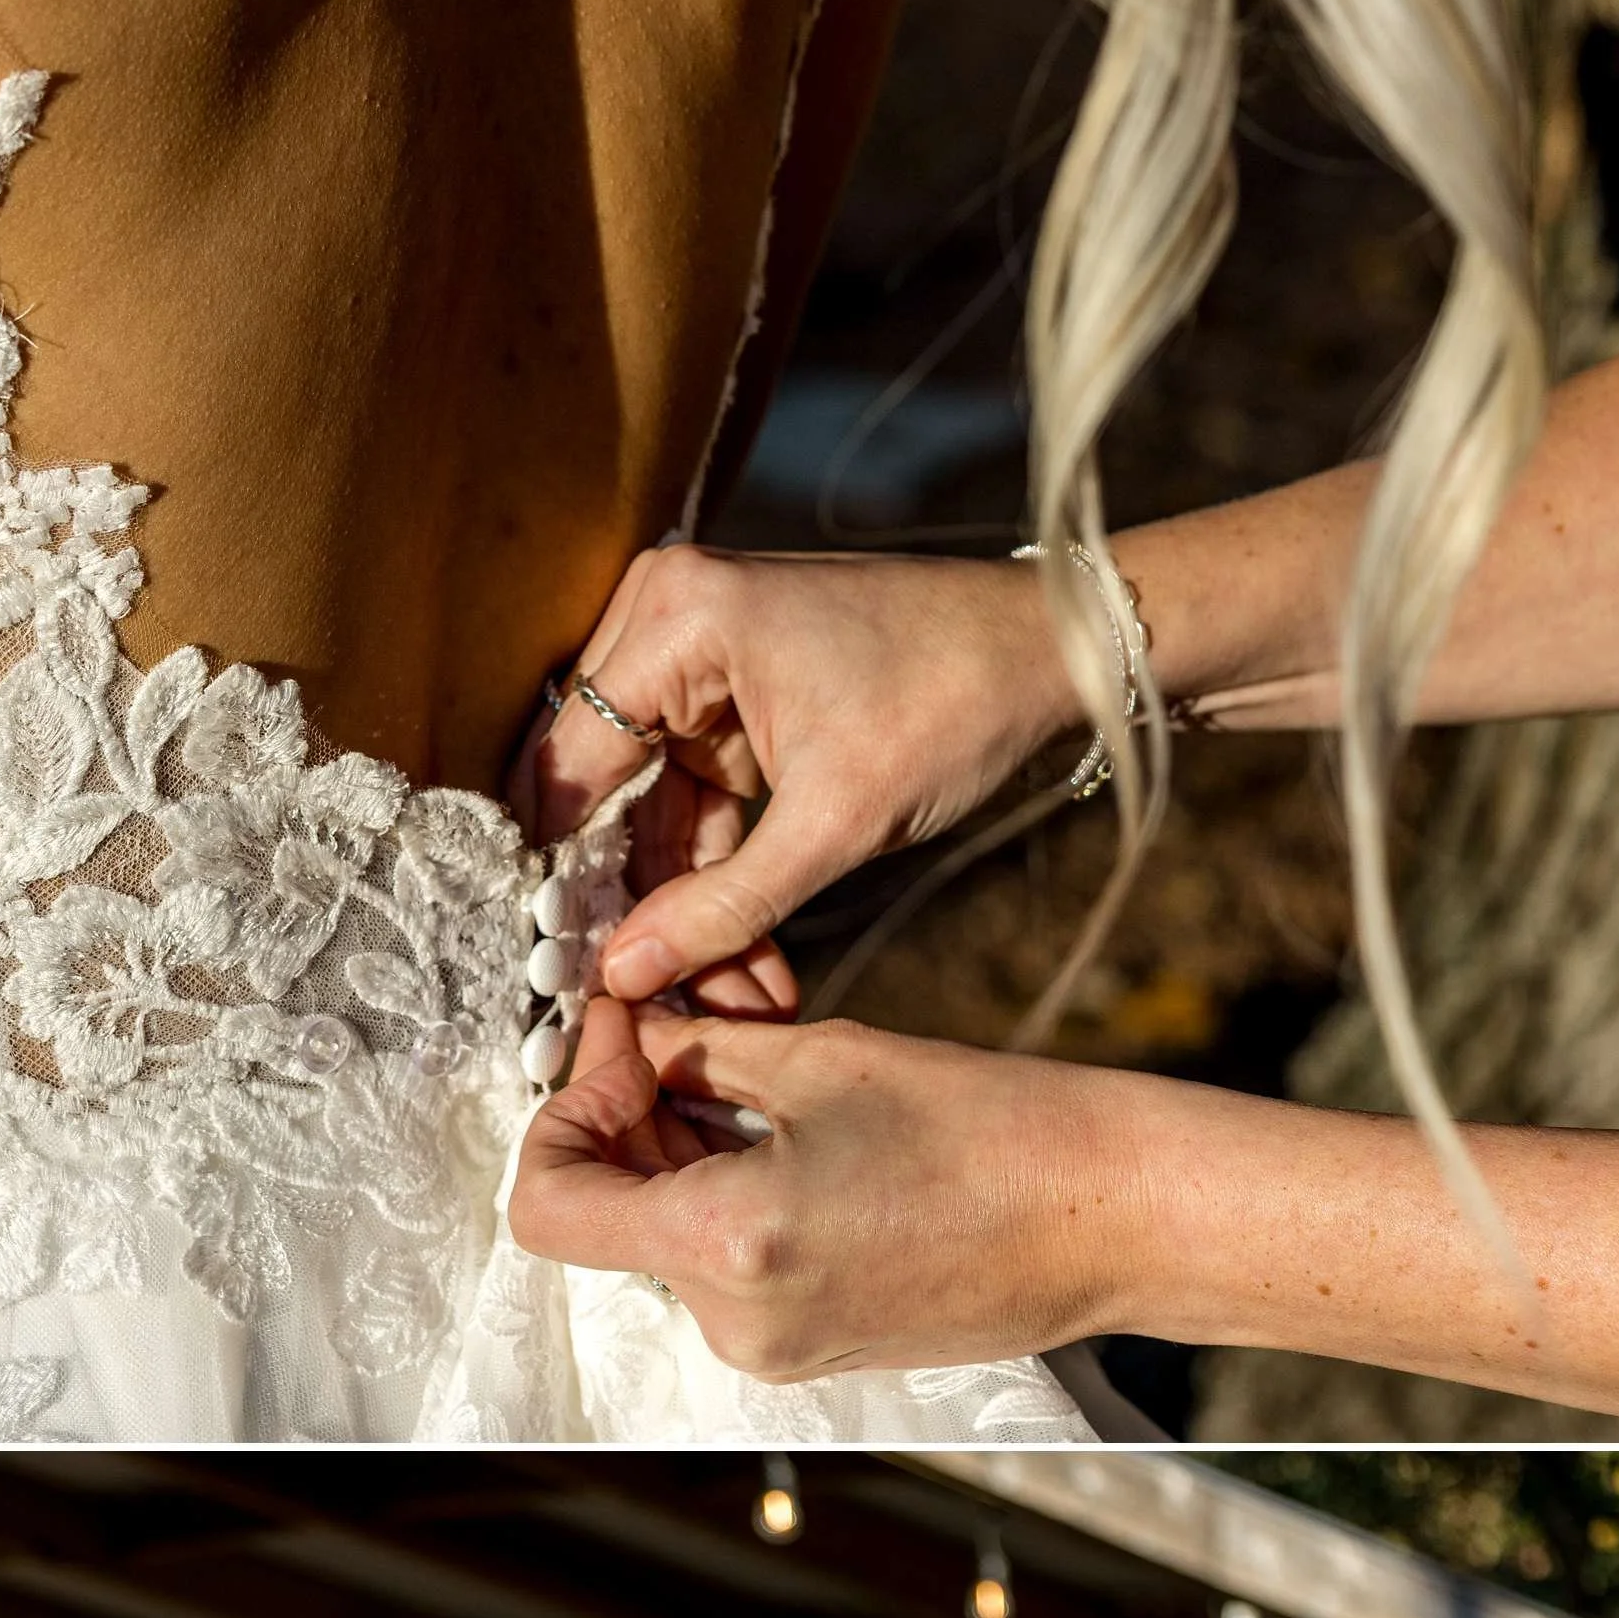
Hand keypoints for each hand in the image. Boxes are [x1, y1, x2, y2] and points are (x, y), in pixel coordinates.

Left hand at [508, 996, 1146, 1377]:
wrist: (1110, 1217)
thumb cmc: (986, 1130)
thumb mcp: (818, 1059)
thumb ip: (695, 1054)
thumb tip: (628, 1035)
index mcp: (723, 1244)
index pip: (547, 1205)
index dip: (560, 1114)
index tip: (619, 1051)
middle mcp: (734, 1319)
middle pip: (608, 1217)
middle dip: (625, 1118)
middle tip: (672, 1029)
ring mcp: (774, 1348)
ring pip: (666, 1237)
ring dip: (676, 1152)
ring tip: (743, 1071)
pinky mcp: (813, 1350)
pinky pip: (726, 1267)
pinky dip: (726, 1194)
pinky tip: (786, 1131)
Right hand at [526, 548, 1074, 1004]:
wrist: (1055, 652)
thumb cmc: (954, 704)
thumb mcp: (838, 821)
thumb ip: (724, 903)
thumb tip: (623, 973)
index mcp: (677, 617)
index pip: (572, 761)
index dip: (565, 870)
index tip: (563, 968)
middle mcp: (666, 617)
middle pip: (601, 785)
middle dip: (631, 899)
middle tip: (644, 999)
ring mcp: (696, 653)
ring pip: (647, 802)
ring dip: (678, 899)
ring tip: (718, 998)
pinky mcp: (731, 692)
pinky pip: (692, 793)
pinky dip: (713, 869)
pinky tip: (736, 959)